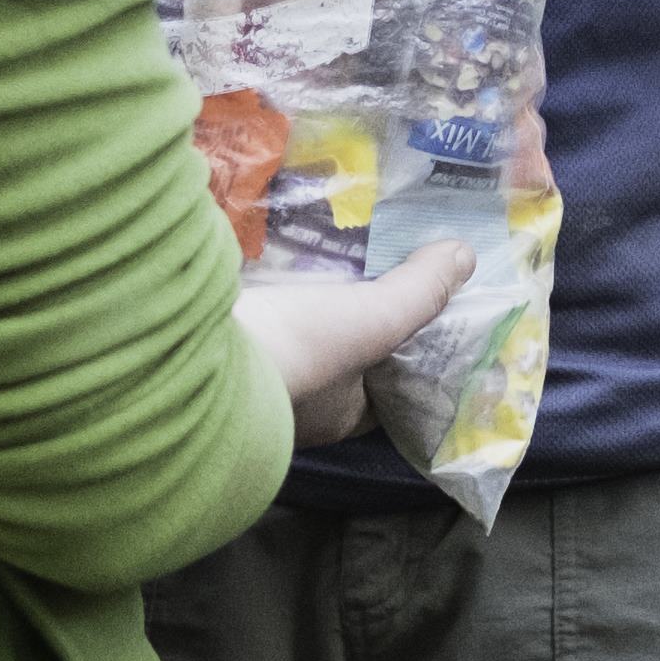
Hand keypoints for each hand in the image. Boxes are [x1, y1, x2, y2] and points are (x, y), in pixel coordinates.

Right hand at [238, 241, 471, 443]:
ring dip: (311, 296)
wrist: (195, 349)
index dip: (405, 353)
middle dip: (356, 315)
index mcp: (341, 414)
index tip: (419, 311)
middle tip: (376, 264)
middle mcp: (300, 402)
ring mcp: (258, 371)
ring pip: (297, 331)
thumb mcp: (374, 320)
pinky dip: (272, 283)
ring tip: (335, 246)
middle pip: (342, 355)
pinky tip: (282, 247)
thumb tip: (464, 258)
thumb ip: (419, 291)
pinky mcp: (224, 338)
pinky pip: (260, 310)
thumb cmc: (299, 352)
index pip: (387, 388)